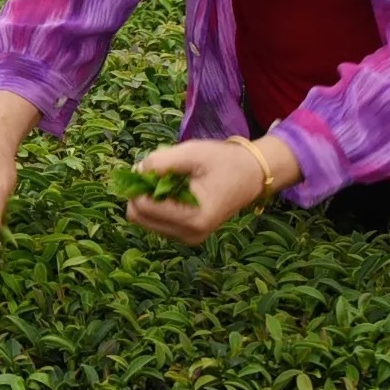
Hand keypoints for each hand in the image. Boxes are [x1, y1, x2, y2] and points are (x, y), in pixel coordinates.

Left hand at [126, 136, 285, 245]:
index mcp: (193, 217)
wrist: (252, 174)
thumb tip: (137, 171)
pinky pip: (157, 221)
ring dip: (148, 198)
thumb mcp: (193, 152)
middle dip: (140, 192)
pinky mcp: (187, 234)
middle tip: (156, 172)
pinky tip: (173, 190)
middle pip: (139, 217)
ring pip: (145, 220)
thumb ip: (162, 162)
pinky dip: (157, 204)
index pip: (142, 208)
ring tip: (169, 180)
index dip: (137, 184)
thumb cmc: (225, 161)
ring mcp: (189, 237)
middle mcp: (190, 234)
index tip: (148, 166)